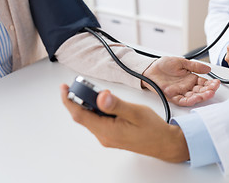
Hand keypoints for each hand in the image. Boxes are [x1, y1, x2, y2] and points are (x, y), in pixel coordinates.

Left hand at [60, 85, 189, 162]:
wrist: (164, 143)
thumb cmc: (153, 129)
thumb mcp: (135, 112)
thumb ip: (116, 105)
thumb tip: (100, 97)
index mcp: (107, 131)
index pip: (80, 115)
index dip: (69, 100)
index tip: (64, 88)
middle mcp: (104, 136)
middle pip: (84, 116)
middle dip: (79, 100)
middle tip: (82, 85)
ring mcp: (108, 137)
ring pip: (91, 118)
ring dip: (89, 104)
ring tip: (97, 92)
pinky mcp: (112, 135)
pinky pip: (99, 121)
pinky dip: (98, 110)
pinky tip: (106, 103)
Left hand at [141, 56, 219, 105]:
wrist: (149, 68)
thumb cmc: (163, 65)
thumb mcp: (181, 62)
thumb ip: (194, 66)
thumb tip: (207, 68)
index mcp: (190, 78)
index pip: (203, 83)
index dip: (210, 84)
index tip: (216, 83)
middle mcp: (186, 86)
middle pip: (200, 91)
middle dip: (208, 91)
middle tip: (214, 89)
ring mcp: (180, 92)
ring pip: (193, 97)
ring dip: (201, 96)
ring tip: (208, 94)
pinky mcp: (172, 96)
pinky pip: (182, 100)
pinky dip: (190, 100)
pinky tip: (196, 98)